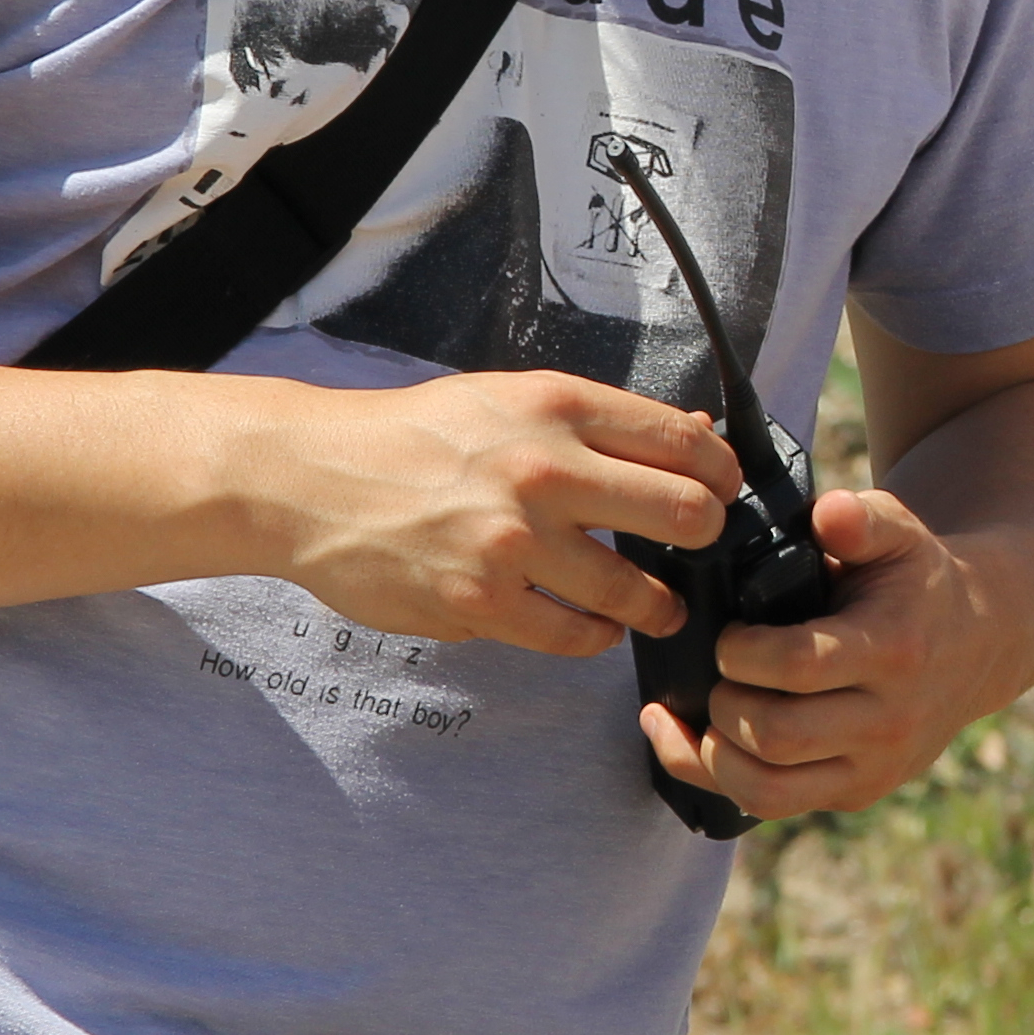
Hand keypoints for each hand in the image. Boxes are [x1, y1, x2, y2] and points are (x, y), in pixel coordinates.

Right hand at [248, 372, 740, 656]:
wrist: (312, 478)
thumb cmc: (416, 436)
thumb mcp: (509, 398)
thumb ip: (597, 423)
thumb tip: (696, 441)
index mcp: (557, 406)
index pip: (685, 442)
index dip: (722, 475)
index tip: (720, 493)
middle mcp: (544, 469)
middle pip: (685, 514)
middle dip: (705, 538)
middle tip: (695, 549)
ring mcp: (513, 541)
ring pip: (636, 590)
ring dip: (657, 604)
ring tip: (655, 604)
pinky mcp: (481, 603)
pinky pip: (576, 636)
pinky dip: (595, 635)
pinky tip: (591, 624)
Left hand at [642, 484, 1028, 819]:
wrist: (980, 641)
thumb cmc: (917, 580)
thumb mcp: (899, 533)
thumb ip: (861, 519)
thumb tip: (827, 513)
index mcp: (894, 650)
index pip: (800, 666)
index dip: (743, 651)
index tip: (729, 633)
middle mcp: (888, 720)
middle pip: (776, 735)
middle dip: (723, 702)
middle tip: (715, 668)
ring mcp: (874, 766)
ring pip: (766, 789)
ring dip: (711, 753)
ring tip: (694, 711)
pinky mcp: (858, 792)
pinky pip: (773, 803)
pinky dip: (718, 779)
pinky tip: (693, 742)